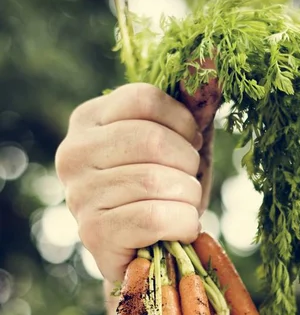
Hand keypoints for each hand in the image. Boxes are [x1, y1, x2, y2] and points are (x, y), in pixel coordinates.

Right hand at [55, 82, 210, 282]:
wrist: (146, 252)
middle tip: (190, 183)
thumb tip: (211, 62)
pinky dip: (184, 224)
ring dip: (189, 199)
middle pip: (152, 140)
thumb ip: (190, 111)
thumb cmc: (163, 195)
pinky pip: (154, 218)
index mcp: (89, 120)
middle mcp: (74, 153)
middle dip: (189, 166)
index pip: (144, 99)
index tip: (193, 143)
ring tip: (185, 207)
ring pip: (157, 181)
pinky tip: (184, 228)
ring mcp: (79, 194)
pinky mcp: (94, 233)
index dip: (183, 123)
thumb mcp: (176, 148)